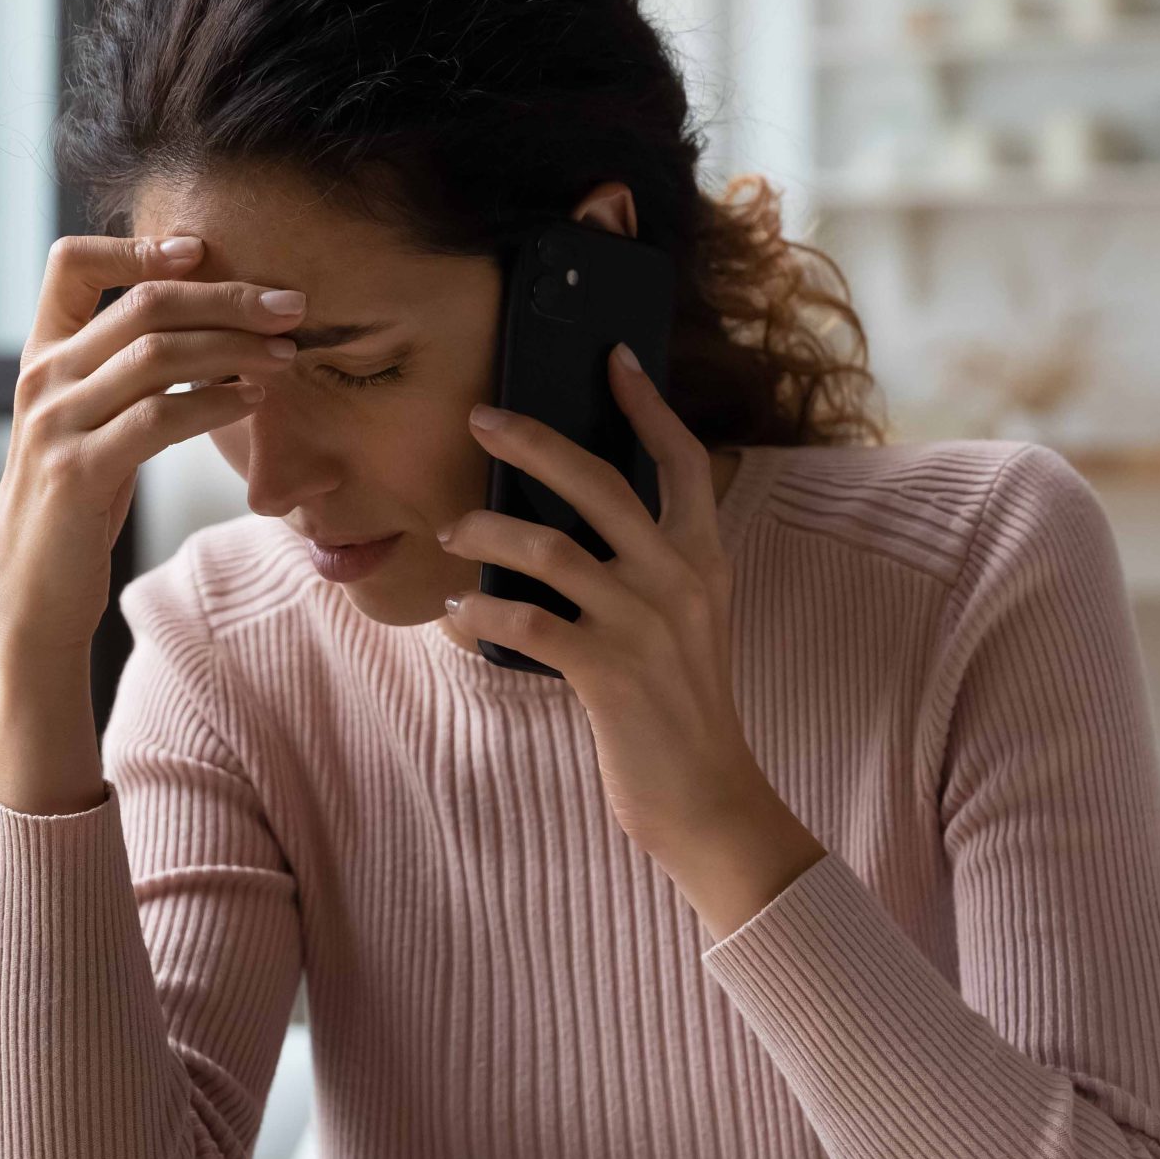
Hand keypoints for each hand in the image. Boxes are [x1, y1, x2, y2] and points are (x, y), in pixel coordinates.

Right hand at [0, 233, 302, 661]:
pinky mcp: (77, 472)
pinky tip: (254, 400)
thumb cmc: (75, 504)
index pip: (70, 263)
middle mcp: (41, 378)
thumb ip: (122, 373)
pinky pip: (157, 418)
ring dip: (234, 348)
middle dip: (226, 298)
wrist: (30, 593)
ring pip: (155, 354)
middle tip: (290, 305)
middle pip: (142, 304)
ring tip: (286, 353)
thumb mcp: (89, 423)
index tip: (202, 251)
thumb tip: (209, 327)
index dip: (137, 246)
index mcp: (41, 355)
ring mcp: (55, 423)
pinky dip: (215, 401)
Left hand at [435, 342, 777, 848]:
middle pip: (601, 483)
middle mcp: (679, 580)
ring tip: (450, 531)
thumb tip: (567, 524)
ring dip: (486, 531)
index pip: (682, 462)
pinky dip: (478, 613)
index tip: (614, 358)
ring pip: (549, 548)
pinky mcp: (608, 672)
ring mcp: (644, 624)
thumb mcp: (687, 625)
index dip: (647, 406)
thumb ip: (648, 570)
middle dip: (535, 440)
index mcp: (704, 560)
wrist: (709, 800)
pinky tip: (454, 615)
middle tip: (481, 417)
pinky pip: (524, 622)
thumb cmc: (682, 711)